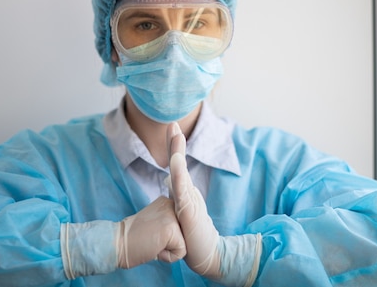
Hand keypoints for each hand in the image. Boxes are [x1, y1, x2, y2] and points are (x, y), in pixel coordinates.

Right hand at [117, 196, 186, 268]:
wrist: (117, 243)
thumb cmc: (134, 238)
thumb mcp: (154, 222)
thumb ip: (167, 221)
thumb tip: (184, 230)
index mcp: (167, 202)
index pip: (181, 226)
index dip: (168, 237)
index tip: (152, 234)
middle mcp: (171, 204)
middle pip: (184, 234)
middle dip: (170, 242)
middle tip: (151, 238)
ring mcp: (172, 215)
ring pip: (184, 243)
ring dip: (169, 249)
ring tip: (153, 242)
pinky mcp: (172, 229)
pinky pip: (181, 252)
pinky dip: (167, 256)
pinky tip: (154, 247)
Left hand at [167, 122, 220, 277]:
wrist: (208, 254)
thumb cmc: (193, 234)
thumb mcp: (181, 211)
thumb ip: (176, 194)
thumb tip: (169, 179)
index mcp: (183, 190)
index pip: (175, 164)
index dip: (172, 146)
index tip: (171, 128)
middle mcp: (187, 190)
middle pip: (178, 161)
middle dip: (175, 141)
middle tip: (173, 123)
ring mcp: (189, 198)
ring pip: (180, 170)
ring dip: (176, 150)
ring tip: (175, 132)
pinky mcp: (189, 208)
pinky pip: (181, 188)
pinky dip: (178, 172)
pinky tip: (174, 159)